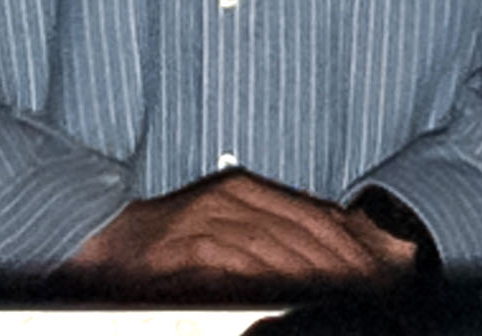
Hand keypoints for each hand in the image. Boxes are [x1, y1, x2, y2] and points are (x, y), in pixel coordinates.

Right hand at [65, 168, 418, 293]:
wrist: (109, 242)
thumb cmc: (171, 241)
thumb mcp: (226, 223)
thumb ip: (270, 231)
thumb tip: (327, 246)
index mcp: (244, 187)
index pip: (310, 212)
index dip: (346, 242)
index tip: (373, 269)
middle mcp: (231, 196)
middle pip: (300, 229)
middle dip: (338, 261)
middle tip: (365, 288)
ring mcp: (209, 217)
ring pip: (275, 246)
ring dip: (310, 273)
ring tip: (337, 295)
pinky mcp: (189, 243)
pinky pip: (238, 262)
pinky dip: (267, 279)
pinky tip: (288, 295)